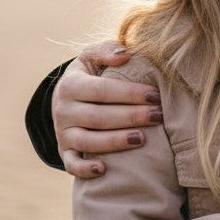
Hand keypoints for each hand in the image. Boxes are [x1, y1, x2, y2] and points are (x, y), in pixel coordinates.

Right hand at [52, 41, 162, 177]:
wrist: (64, 95)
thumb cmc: (90, 73)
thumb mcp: (91, 56)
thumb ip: (106, 50)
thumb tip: (125, 54)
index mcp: (70, 85)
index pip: (103, 90)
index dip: (130, 93)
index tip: (156, 95)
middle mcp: (62, 110)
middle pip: (98, 117)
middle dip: (131, 117)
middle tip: (158, 116)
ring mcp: (62, 133)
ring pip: (87, 142)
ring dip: (115, 142)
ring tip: (142, 139)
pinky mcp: (63, 151)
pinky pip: (70, 164)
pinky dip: (84, 169)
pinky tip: (104, 169)